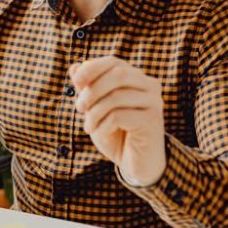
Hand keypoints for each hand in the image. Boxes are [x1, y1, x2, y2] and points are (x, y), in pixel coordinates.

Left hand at [70, 57, 165, 185]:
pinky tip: (102, 135)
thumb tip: (73, 67)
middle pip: (117, 74)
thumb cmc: (117, 134)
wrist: (136, 165)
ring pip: (116, 96)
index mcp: (138, 79)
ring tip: (88, 127)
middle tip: (79, 108)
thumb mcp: (97, 110)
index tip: (77, 80)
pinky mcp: (152, 120)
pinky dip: (103, 126)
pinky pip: (119, 116)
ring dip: (95, 113)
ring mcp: (154, 102)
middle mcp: (150, 86)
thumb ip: (88, 89)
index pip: (114, 62)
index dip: (93, 67)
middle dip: (92, 90)